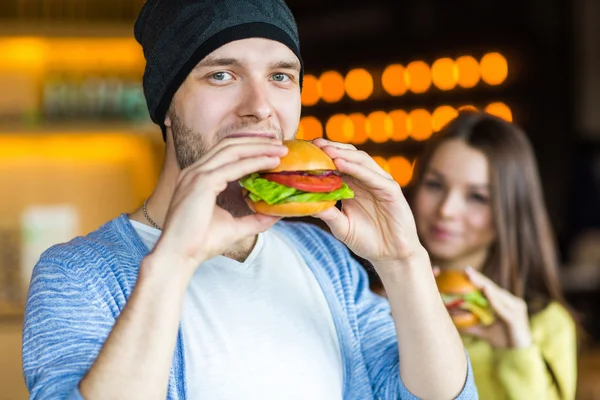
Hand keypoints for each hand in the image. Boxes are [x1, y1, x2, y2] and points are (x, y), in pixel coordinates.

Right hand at [154, 137, 287, 272]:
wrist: (180, 256)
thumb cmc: (201, 243)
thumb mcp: (235, 227)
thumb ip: (255, 219)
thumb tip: (277, 214)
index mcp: (198, 177)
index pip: (226, 153)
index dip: (249, 147)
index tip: (272, 149)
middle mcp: (196, 171)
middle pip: (230, 145)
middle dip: (257, 142)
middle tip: (281, 144)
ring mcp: (197, 174)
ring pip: (233, 150)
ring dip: (259, 147)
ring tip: (281, 150)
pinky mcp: (202, 182)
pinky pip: (234, 166)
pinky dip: (255, 161)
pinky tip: (271, 162)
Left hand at [311, 138, 422, 267]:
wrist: (391, 255)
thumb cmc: (367, 240)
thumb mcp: (341, 226)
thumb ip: (328, 214)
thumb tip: (304, 203)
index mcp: (354, 186)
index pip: (338, 164)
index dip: (322, 156)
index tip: (304, 151)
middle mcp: (367, 180)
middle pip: (348, 156)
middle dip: (331, 148)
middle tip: (312, 144)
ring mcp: (380, 183)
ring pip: (361, 161)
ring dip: (342, 153)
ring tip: (325, 149)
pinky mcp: (391, 190)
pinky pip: (373, 176)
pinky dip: (357, 168)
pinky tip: (341, 163)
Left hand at [462, 267, 531, 348]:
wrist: (518, 355)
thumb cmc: (503, 340)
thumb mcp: (484, 332)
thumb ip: (471, 326)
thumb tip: (454, 323)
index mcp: (506, 303)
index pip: (490, 289)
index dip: (479, 280)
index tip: (466, 271)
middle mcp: (512, 303)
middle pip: (493, 288)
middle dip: (479, 279)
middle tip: (467, 270)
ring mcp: (516, 309)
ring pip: (498, 295)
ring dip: (485, 286)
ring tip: (474, 278)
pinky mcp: (516, 318)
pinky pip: (502, 307)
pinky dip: (494, 299)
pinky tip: (486, 291)